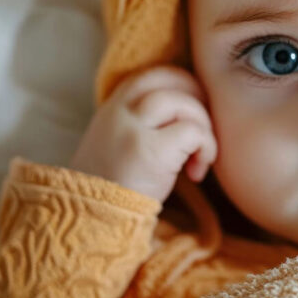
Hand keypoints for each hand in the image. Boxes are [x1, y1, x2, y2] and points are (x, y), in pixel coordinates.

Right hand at [69, 66, 217, 202]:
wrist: (91, 223)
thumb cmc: (114, 189)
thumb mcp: (119, 144)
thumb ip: (142, 124)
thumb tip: (188, 111)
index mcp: (113, 108)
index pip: (152, 75)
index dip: (182, 83)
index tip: (195, 107)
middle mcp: (120, 112)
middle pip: (168, 79)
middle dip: (197, 97)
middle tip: (206, 128)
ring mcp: (133, 129)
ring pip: (182, 102)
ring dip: (203, 127)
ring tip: (200, 157)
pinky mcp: (150, 151)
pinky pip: (193, 132)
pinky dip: (206, 149)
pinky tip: (196, 174)